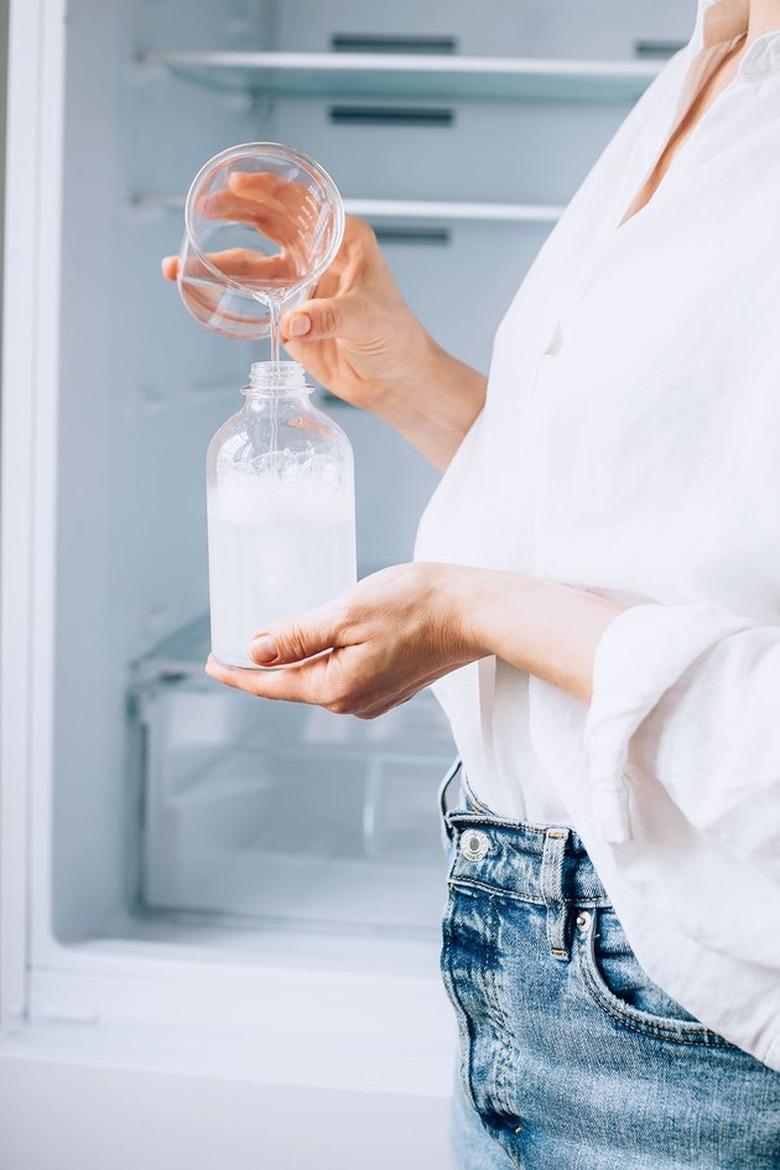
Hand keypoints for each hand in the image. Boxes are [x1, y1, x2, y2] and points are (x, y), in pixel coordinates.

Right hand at [161, 172, 436, 411]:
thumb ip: (331, 317)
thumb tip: (293, 324)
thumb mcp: (368, 320)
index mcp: (343, 239)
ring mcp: (299, 284)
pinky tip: (195, 287)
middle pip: (268, 223)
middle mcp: (317, 255)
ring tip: (178, 263)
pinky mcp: (288, 314)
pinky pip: (251, 298)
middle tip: (201, 209)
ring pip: (250, 263)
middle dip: (233, 213)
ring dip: (215, 261)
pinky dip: (223, 292)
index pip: (302, 204)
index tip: (238, 183)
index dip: (269, 190)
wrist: (394, 381)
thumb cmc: (396, 339)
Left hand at [204, 562, 484, 718]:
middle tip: (239, 638)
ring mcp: (374, 697)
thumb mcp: (345, 613)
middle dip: (266, 664)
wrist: (476, 612)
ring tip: (279, 632)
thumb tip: (254, 652)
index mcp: (336, 688)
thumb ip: (297, 636)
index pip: (270, 685)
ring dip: (299, 657)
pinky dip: (326, 656)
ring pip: (320, 677)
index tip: (210, 662)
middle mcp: (352, 702)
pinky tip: (324, 635)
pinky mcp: (392, 684)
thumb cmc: (415, 605)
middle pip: (294, 683)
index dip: (236, 672)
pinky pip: (343, 673)